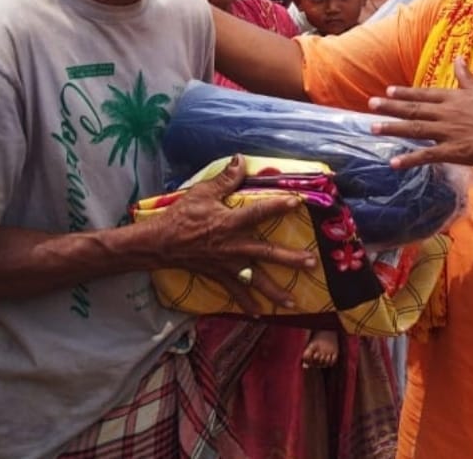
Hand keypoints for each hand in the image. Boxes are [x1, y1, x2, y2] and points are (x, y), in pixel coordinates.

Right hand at [159, 156, 316, 314]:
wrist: (160, 244)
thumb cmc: (182, 216)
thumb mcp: (202, 193)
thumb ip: (225, 179)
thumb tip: (241, 159)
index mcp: (230, 222)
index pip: (259, 212)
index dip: (278, 206)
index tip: (297, 203)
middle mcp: (233, 246)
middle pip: (267, 252)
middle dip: (291, 259)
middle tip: (312, 263)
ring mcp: (227, 264)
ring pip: (256, 279)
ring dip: (275, 292)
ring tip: (294, 302)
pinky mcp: (219, 276)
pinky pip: (235, 292)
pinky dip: (247, 304)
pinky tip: (259, 313)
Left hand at [367, 57, 472, 171]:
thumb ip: (467, 77)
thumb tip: (459, 58)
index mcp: (455, 98)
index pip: (425, 93)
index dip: (405, 92)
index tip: (388, 90)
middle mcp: (447, 113)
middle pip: (414, 109)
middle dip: (390, 106)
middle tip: (370, 104)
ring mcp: (449, 132)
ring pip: (414, 129)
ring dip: (392, 128)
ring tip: (372, 127)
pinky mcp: (453, 152)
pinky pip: (426, 156)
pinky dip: (409, 160)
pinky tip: (393, 163)